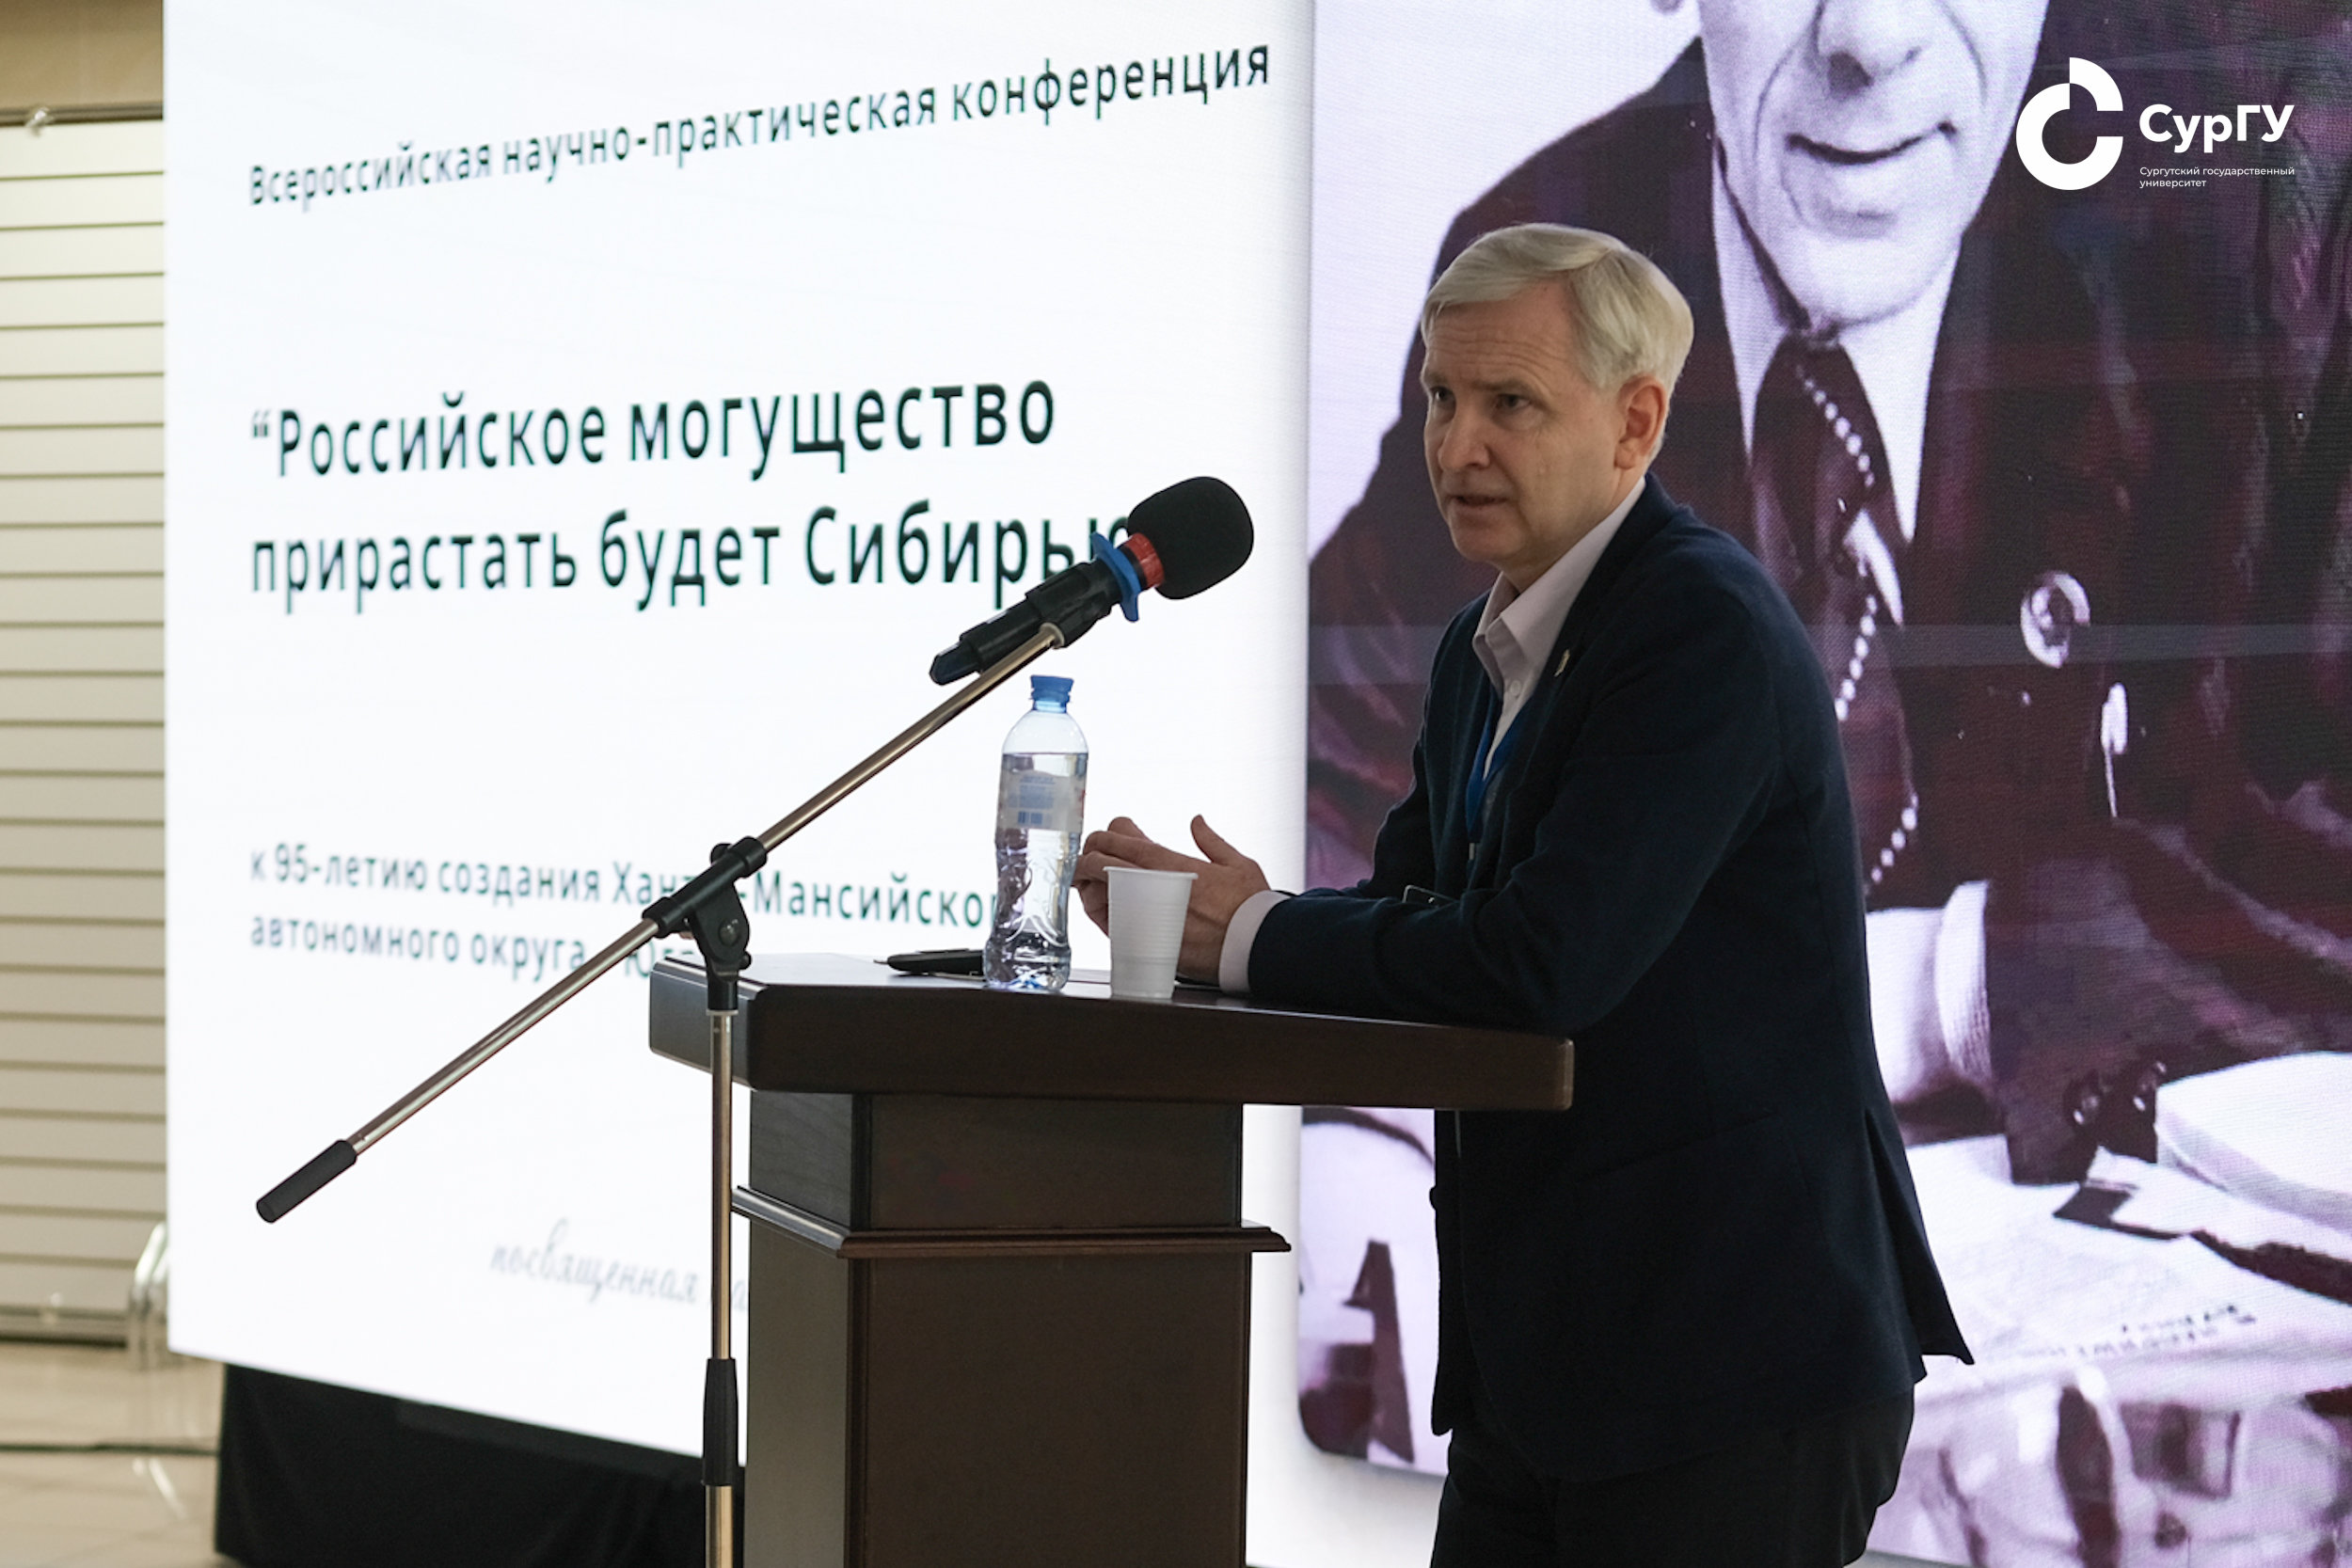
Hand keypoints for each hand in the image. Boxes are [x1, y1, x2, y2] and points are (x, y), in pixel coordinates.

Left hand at [1074, 815, 1270, 981]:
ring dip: (1087, 882)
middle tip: (1086, 855)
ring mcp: (1147, 916)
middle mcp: (1155, 888)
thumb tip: (1197, 822)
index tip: (1103, 835)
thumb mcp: (1239, 864)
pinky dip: (1098, 910)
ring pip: (1100, 893)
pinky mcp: (1147, 943)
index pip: (1126, 843)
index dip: (1107, 835)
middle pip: (1105, 863)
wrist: (1256, 948)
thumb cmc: (1251, 909)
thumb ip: (1212, 841)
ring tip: (1084, 877)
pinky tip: (1096, 903)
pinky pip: (1109, 924)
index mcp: (1174, 865)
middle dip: (1089, 855)